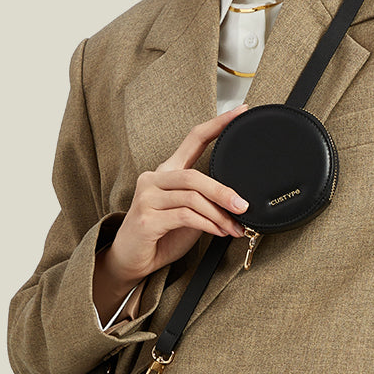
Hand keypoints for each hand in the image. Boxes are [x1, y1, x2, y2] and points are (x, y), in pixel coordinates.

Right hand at [103, 106, 251, 286]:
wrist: (130, 261)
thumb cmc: (160, 237)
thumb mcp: (188, 215)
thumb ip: (205, 203)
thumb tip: (238, 202)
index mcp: (166, 172)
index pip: (193, 139)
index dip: (217, 124)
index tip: (240, 112)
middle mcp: (153, 179)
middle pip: (194, 175)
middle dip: (223, 191)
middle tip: (244, 206)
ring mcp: (146, 198)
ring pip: (191, 197)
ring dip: (218, 214)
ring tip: (233, 227)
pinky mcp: (146, 219)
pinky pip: (184, 216)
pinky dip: (206, 224)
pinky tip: (218, 232)